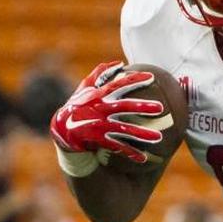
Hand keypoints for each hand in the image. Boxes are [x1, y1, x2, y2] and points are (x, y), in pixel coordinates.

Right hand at [50, 61, 164, 163]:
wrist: (61, 128)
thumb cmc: (77, 105)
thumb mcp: (85, 88)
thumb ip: (100, 74)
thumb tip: (119, 63)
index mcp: (100, 95)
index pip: (119, 85)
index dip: (135, 80)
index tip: (151, 77)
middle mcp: (101, 108)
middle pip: (125, 106)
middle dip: (142, 107)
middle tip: (160, 109)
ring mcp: (99, 124)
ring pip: (124, 129)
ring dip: (141, 134)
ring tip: (158, 138)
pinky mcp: (98, 138)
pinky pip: (117, 146)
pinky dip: (130, 152)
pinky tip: (143, 158)